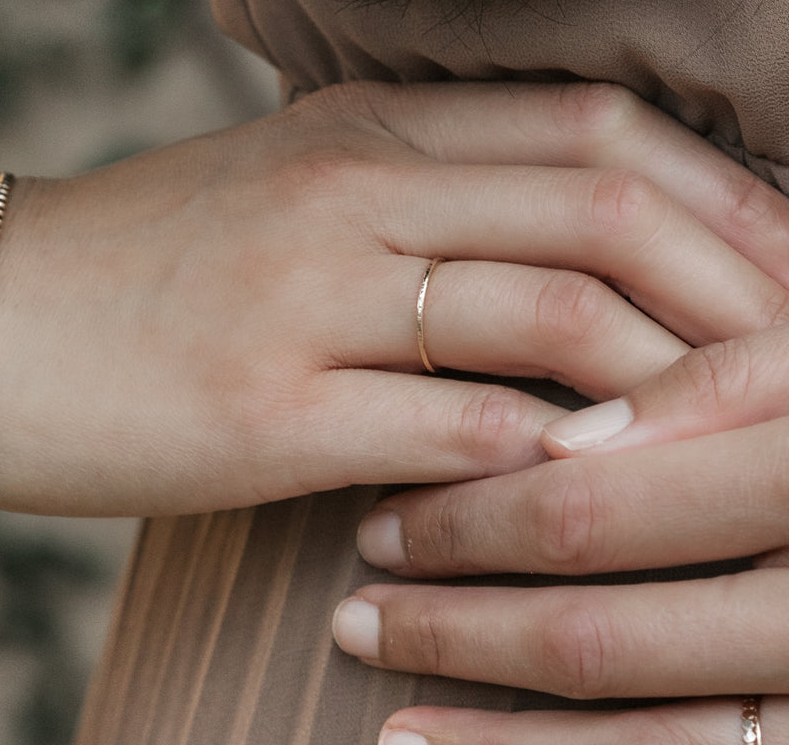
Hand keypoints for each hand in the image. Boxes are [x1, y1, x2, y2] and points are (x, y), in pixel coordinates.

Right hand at [0, 67, 788, 516]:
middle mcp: (347, 192)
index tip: (782, 268)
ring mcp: (306, 296)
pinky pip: (455, 424)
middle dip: (737, 281)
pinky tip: (590, 484)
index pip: (595, 133)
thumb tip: (551, 269)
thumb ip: (409, 212)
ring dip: (669, 379)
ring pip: (555, 311)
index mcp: (358, 131)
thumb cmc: (135, 268)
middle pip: (606, 205)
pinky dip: (549, 457)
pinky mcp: (264, 411)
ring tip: (730, 432)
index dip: (717, 199)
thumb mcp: (279, 202)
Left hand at [335, 326, 788, 739]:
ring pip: (635, 722)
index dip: (474, 520)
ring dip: (491, 715)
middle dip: (458, 620)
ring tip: (388, 701)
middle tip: (360, 604)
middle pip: (596, 623)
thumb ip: (729, 379)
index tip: (381, 524)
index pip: (596, 507)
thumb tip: (563, 438)